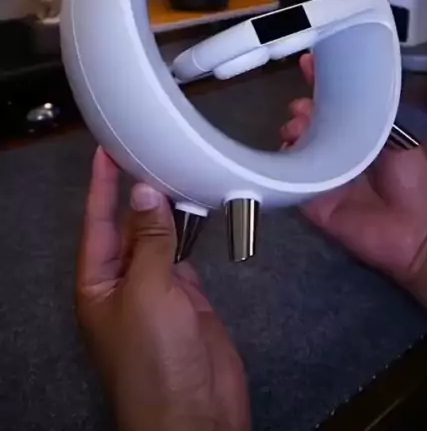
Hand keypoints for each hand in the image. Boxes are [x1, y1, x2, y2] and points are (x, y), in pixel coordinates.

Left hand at [77, 147, 250, 430]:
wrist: (195, 412)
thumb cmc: (156, 356)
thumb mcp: (146, 292)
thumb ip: (150, 240)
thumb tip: (145, 193)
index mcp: (98, 283)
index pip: (98, 224)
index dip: (101, 188)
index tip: (106, 151)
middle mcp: (124, 282)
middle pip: (128, 227)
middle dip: (138, 194)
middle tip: (153, 151)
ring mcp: (158, 290)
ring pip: (159, 238)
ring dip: (168, 210)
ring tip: (177, 170)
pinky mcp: (188, 297)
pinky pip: (185, 254)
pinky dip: (191, 231)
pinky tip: (198, 208)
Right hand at [280, 54, 426, 286]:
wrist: (417, 229)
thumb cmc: (413, 181)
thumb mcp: (396, 136)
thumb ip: (370, 116)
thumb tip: (341, 96)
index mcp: (357, 134)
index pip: (332, 104)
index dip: (319, 82)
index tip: (307, 61)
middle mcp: (336, 152)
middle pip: (308, 123)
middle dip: (301, 109)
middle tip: (303, 109)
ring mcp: (321, 176)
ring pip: (294, 148)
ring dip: (292, 132)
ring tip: (299, 129)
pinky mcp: (310, 202)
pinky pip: (289, 181)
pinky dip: (283, 165)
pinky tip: (288, 153)